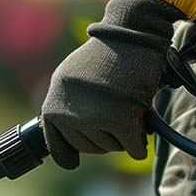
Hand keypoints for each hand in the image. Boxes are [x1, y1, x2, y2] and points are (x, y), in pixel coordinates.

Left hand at [40, 0, 184, 168]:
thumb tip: (64, 138)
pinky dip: (139, 144)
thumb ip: (67, 105)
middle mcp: (68, 110)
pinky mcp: (120, 119)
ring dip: (122, 136)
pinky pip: (132, 147)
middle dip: (104, 137)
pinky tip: (141, 133)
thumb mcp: (73, 78)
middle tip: (117, 117)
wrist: (131, 33)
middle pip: (88, 147)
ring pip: (111, 147)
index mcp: (53, 101)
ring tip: (128, 111)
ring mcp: (93, 117)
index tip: (74, 161)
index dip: (69, 153)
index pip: (55, 144)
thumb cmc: (107, 54)